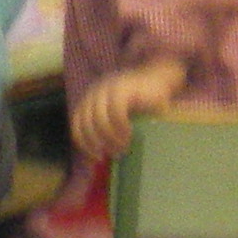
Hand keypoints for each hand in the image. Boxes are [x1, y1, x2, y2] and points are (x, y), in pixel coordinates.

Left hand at [73, 57, 188, 163]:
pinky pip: (115, 113)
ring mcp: (107, 89)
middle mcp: (95, 93)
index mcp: (90, 100)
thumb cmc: (140, 103)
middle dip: (98, 144)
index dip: (84, 145)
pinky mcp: (122, 89)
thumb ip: (106, 130)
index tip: (97, 159)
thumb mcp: (118, 116)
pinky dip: (120, 128)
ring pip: (99, 121)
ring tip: (123, 147)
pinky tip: (129, 135)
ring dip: (110, 138)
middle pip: (86, 124)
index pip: (77, 125)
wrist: (160, 78)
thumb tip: (97, 158)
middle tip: (113, 154)